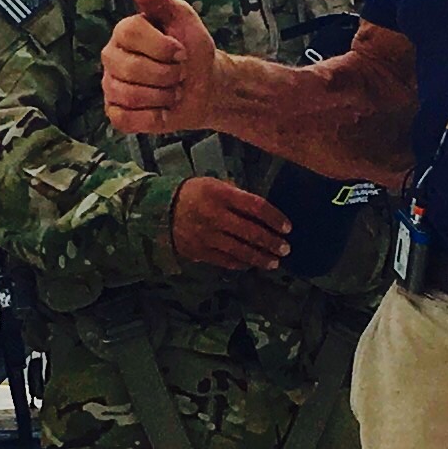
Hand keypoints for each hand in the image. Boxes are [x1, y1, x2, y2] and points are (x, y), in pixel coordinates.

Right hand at [103, 0, 221, 134]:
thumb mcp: (181, 17)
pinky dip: (152, 118)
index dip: (163, 47)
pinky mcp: (116, 113)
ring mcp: (111, 86)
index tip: (181, 50)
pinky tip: (162, 109)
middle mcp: (111, 57)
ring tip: (172, 89)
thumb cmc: (192, 48)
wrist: (206, 86)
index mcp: (124, 31)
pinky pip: (125, 119)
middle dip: (167, 75)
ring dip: (163, 96)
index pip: (131, 35)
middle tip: (179, 72)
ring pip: (129, 96)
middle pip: (130, 70)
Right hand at [170, 176, 290, 271]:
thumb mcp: (214, 184)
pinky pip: (226, 260)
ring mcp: (207, 236)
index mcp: (221, 194)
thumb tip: (261, 210)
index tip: (287, 227)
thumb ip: (237, 195)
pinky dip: (241, 263)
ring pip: (240, 251)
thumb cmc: (193, 193)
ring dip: (260, 258)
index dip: (275, 218)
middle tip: (286, 249)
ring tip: (274, 262)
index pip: (256, 207)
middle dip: (272, 242)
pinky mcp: (200, 251)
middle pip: (251, 232)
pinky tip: (251, 264)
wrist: (160, 209)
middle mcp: (215, 216)